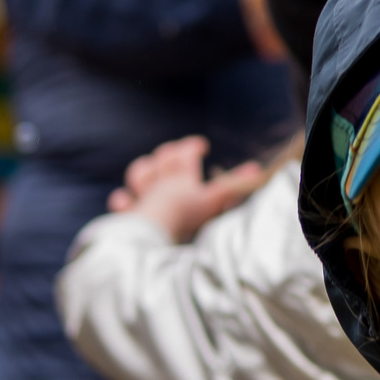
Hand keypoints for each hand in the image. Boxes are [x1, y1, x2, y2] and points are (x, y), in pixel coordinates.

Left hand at [108, 135, 265, 242]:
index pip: (187, 153)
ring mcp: (143, 195)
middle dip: (170, 152)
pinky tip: (123, 198)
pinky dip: (124, 198)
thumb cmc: (185, 218)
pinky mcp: (129, 213)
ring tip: (150, 168)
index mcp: (182, 176)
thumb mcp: (214, 201)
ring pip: (140, 173)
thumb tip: (256, 169)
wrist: (153, 233)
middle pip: (163, 158)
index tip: (201, 145)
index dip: (192, 146)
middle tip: (177, 151)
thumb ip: (233, 184)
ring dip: (145, 168)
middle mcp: (161, 181)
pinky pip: (123, 200)